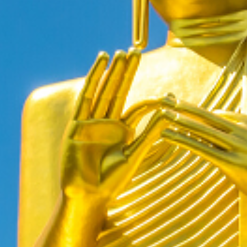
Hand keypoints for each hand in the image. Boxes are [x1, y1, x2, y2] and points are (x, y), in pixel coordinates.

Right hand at [59, 50, 178, 210]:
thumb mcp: (134, 155)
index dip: (150, 98)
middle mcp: (106, 124)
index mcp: (122, 132)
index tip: (164, 91)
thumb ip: (149, 132)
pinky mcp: (77, 124)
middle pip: (119, 91)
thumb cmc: (111, 182)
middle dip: (126, 72)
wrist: (87, 196)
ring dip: (112, 72)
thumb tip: (168, 111)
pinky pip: (87, 96)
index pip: (137, 107)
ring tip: (119, 53)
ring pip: (104, 91)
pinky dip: (94, 78)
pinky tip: (101, 63)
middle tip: (135, 50)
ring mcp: (91, 122)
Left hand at [157, 103, 246, 222]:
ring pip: (204, 130)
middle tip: (168, 99)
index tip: (185, 109)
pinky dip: (184, 140)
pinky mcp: (234, 165)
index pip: (223, 117)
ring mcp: (241, 148)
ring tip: (163, 114)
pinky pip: (204, 149)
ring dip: (181, 121)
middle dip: (186, 108)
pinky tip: (169, 135)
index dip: (202, 114)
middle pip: (210, 117)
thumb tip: (244, 133)